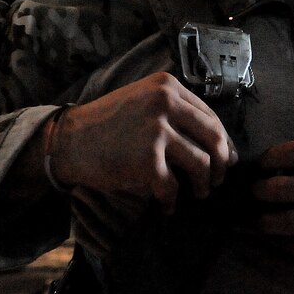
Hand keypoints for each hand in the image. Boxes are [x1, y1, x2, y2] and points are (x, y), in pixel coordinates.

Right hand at [50, 72, 236, 213]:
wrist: (67, 141)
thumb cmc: (108, 124)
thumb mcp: (144, 100)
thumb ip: (178, 113)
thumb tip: (222, 145)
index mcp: (168, 87)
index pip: (211, 116)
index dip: (223, 141)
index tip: (226, 158)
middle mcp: (166, 103)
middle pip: (214, 138)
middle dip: (221, 163)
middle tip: (218, 179)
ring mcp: (156, 131)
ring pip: (201, 163)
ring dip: (203, 183)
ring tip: (199, 193)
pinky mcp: (146, 160)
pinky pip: (173, 187)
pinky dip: (172, 201)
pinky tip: (168, 207)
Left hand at [252, 141, 293, 254]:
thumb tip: (286, 162)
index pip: (292, 153)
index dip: (269, 158)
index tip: (263, 164)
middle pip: (283, 188)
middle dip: (260, 190)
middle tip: (257, 191)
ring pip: (288, 220)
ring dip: (266, 221)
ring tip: (261, 218)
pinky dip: (286, 242)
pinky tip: (282, 237)